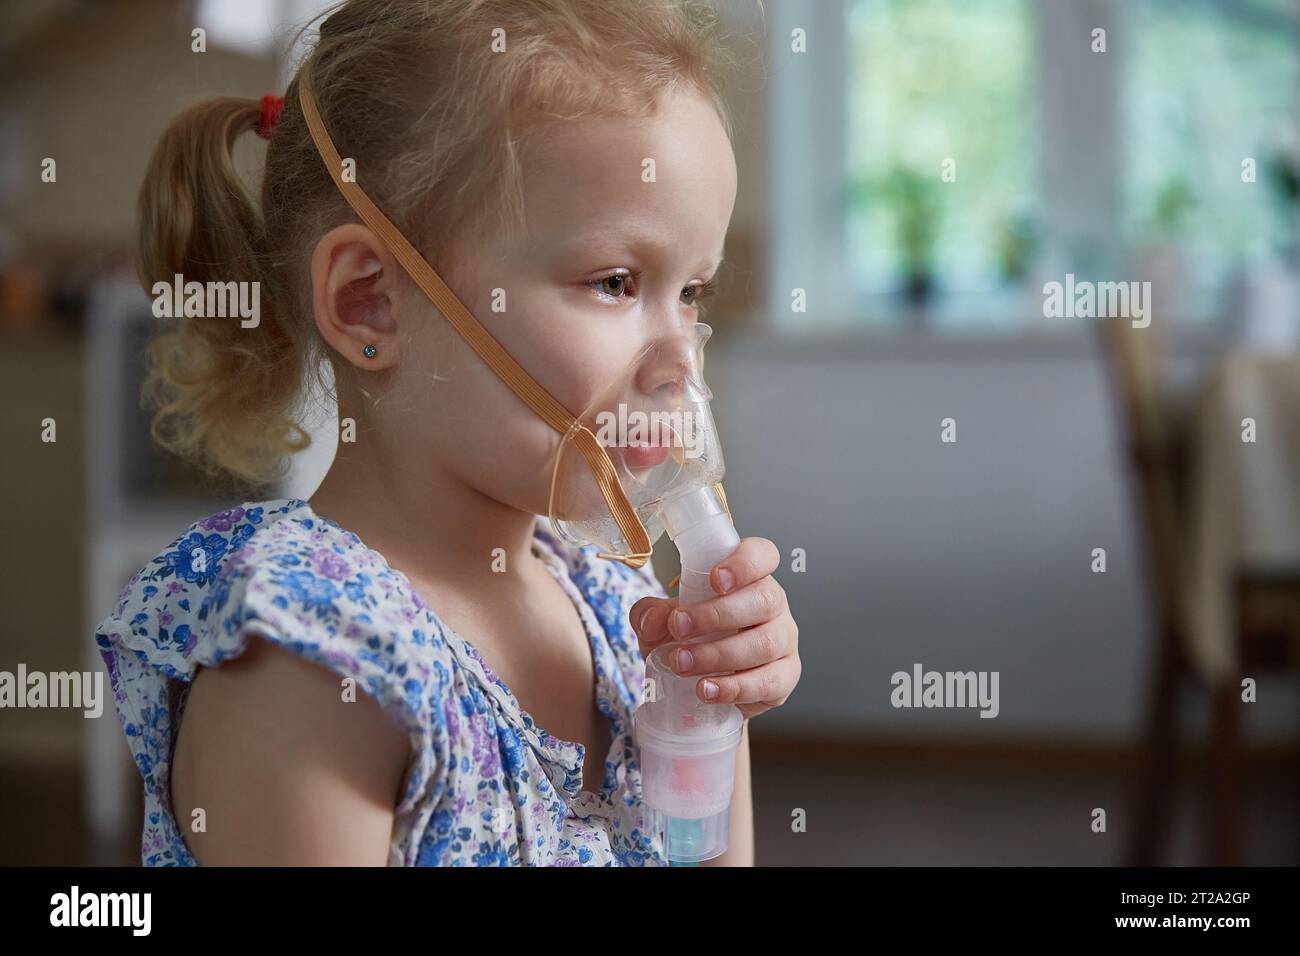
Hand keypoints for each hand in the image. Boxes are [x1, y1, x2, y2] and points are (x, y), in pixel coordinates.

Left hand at [630, 537, 799, 719]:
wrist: (699, 685)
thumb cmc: (690, 640)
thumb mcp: (662, 622)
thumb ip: (651, 613)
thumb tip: (655, 618)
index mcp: (748, 577)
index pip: (763, 555)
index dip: (744, 563)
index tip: (715, 578)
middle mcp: (772, 604)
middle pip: (764, 599)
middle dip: (717, 615)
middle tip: (678, 628)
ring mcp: (783, 641)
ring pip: (765, 643)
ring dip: (719, 655)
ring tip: (683, 664)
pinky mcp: (784, 676)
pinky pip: (770, 681)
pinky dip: (735, 687)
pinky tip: (707, 690)